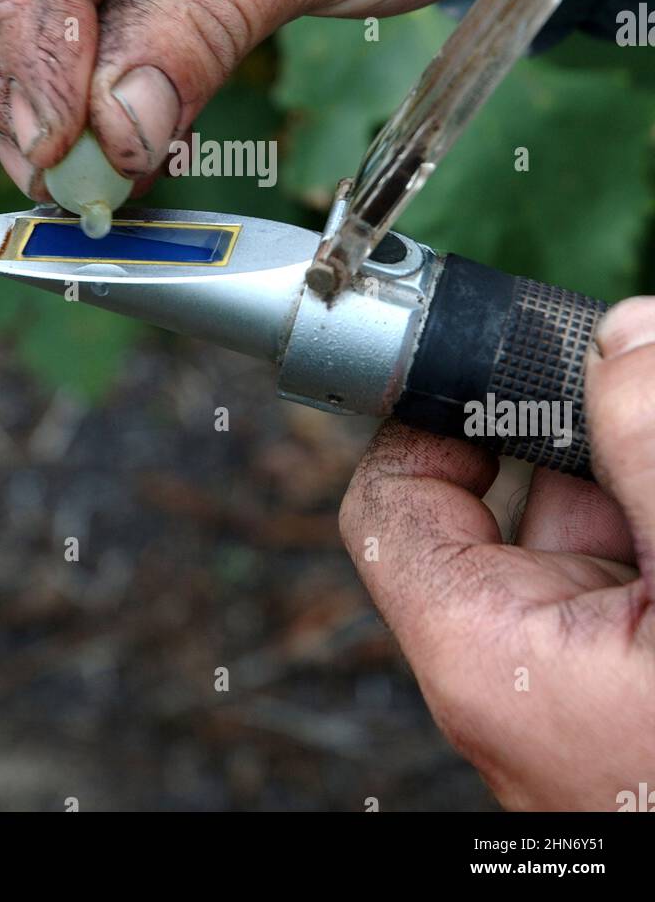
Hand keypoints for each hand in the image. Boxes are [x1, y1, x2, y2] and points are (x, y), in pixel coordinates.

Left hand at [339, 296, 654, 811]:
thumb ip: (652, 458)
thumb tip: (624, 341)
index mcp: (484, 652)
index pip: (394, 498)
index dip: (432, 412)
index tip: (498, 354)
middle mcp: (517, 666)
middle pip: (510, 496)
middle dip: (578, 424)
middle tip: (636, 375)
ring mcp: (585, 677)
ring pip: (587, 526)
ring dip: (632, 469)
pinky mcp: (636, 683)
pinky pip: (634, 568)